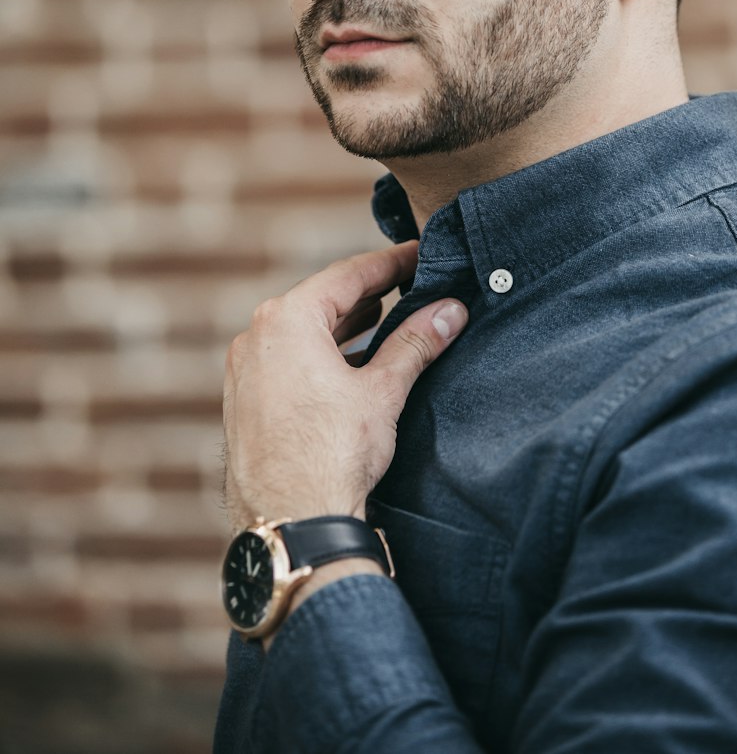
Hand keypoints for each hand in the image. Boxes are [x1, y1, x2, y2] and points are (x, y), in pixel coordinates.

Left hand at [222, 241, 466, 533]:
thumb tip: (450, 310)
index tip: (420, 254)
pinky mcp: (243, 404)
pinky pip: (286, 362)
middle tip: (409, 283)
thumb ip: (416, 343)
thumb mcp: (383, 391)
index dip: (391, 263)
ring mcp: (244, 372)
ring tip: (384, 320)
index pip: (348, 274)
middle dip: (368, 294)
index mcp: (286, 319)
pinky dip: (320, 355)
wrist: (289, 525)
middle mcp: (255, 337)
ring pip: (302, 333)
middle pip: (322, 300)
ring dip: (344, 326)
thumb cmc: (332, 455)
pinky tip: (349, 366)